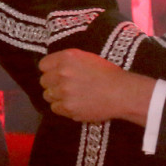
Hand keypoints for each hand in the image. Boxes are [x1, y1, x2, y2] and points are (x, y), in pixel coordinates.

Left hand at [39, 48, 154, 123]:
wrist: (122, 93)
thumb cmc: (109, 75)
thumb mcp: (88, 58)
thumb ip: (69, 61)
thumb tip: (54, 69)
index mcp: (68, 58)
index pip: (43, 65)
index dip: (50, 70)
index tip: (57, 75)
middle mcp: (63, 73)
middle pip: (44, 81)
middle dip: (53, 84)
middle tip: (66, 87)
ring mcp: (64, 91)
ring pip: (48, 96)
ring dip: (57, 97)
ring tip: (72, 97)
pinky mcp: (68, 107)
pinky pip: (55, 108)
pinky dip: (63, 108)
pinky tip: (75, 104)